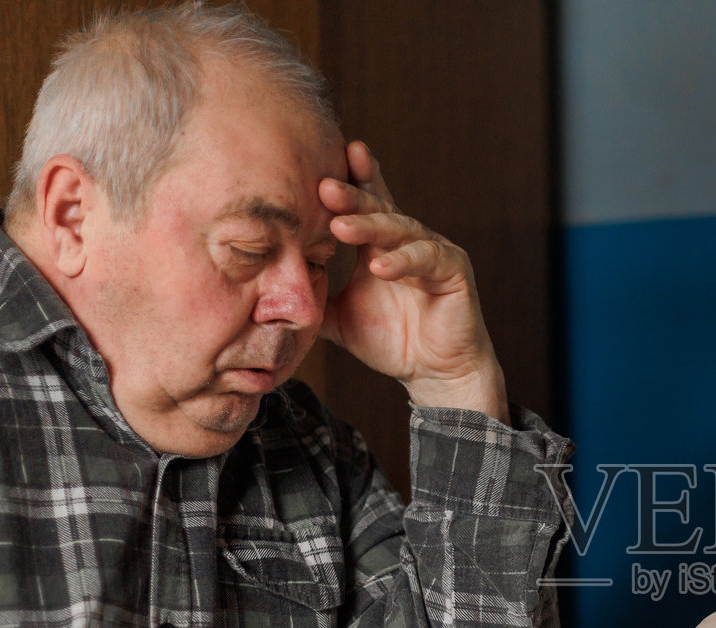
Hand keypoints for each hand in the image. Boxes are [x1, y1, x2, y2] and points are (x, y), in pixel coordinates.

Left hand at [319, 141, 508, 420]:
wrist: (433, 375)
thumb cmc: (392, 343)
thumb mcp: (338, 318)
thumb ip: (311, 298)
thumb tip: (260, 292)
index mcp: (379, 245)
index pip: (362, 205)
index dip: (346, 182)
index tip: (317, 164)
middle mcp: (408, 241)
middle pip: (378, 208)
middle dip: (351, 195)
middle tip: (323, 186)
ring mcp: (434, 252)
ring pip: (401, 229)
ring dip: (371, 226)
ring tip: (341, 226)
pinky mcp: (455, 271)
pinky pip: (428, 259)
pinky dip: (404, 261)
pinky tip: (380, 266)